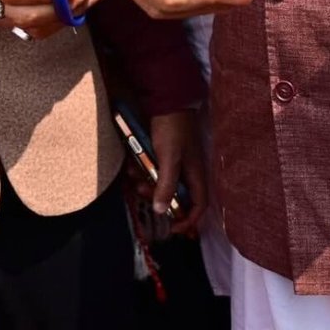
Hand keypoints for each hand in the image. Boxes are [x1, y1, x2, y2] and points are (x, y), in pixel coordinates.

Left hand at [144, 109, 207, 237]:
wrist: (166, 100)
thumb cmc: (173, 129)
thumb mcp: (169, 158)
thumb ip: (166, 185)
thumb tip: (162, 211)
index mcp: (195, 174)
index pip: (199, 205)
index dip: (189, 220)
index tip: (172, 228)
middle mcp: (187, 171)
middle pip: (174, 196)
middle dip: (156, 197)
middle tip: (141, 191)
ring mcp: (175, 162)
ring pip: (160, 183)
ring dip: (145, 182)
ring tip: (132, 174)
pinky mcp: (162, 154)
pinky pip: (152, 170)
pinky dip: (141, 170)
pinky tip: (131, 164)